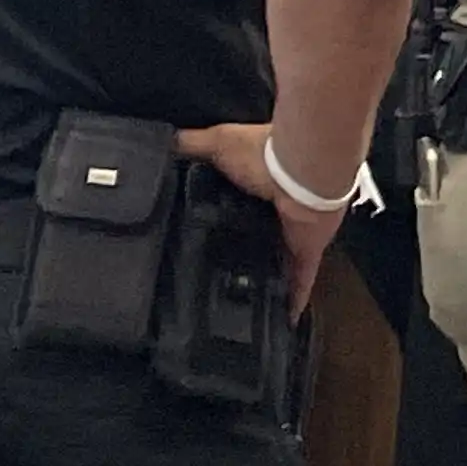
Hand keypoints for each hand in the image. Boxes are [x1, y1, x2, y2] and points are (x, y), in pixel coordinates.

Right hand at [176, 120, 348, 312]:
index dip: (223, 225)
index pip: (238, 211)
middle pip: (256, 241)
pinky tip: (281, 323)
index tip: (201, 244)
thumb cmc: (263, 154)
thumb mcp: (218, 143)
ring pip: (277, 265)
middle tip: (214, 287)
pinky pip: (299, 282)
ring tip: (241, 311)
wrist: (305, 167)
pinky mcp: (306, 251)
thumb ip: (191, 145)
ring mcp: (293, 235)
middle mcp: (277, 214)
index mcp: (258, 188)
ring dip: (266, 282)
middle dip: (241, 259)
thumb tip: (160, 142)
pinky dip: (291, 301)